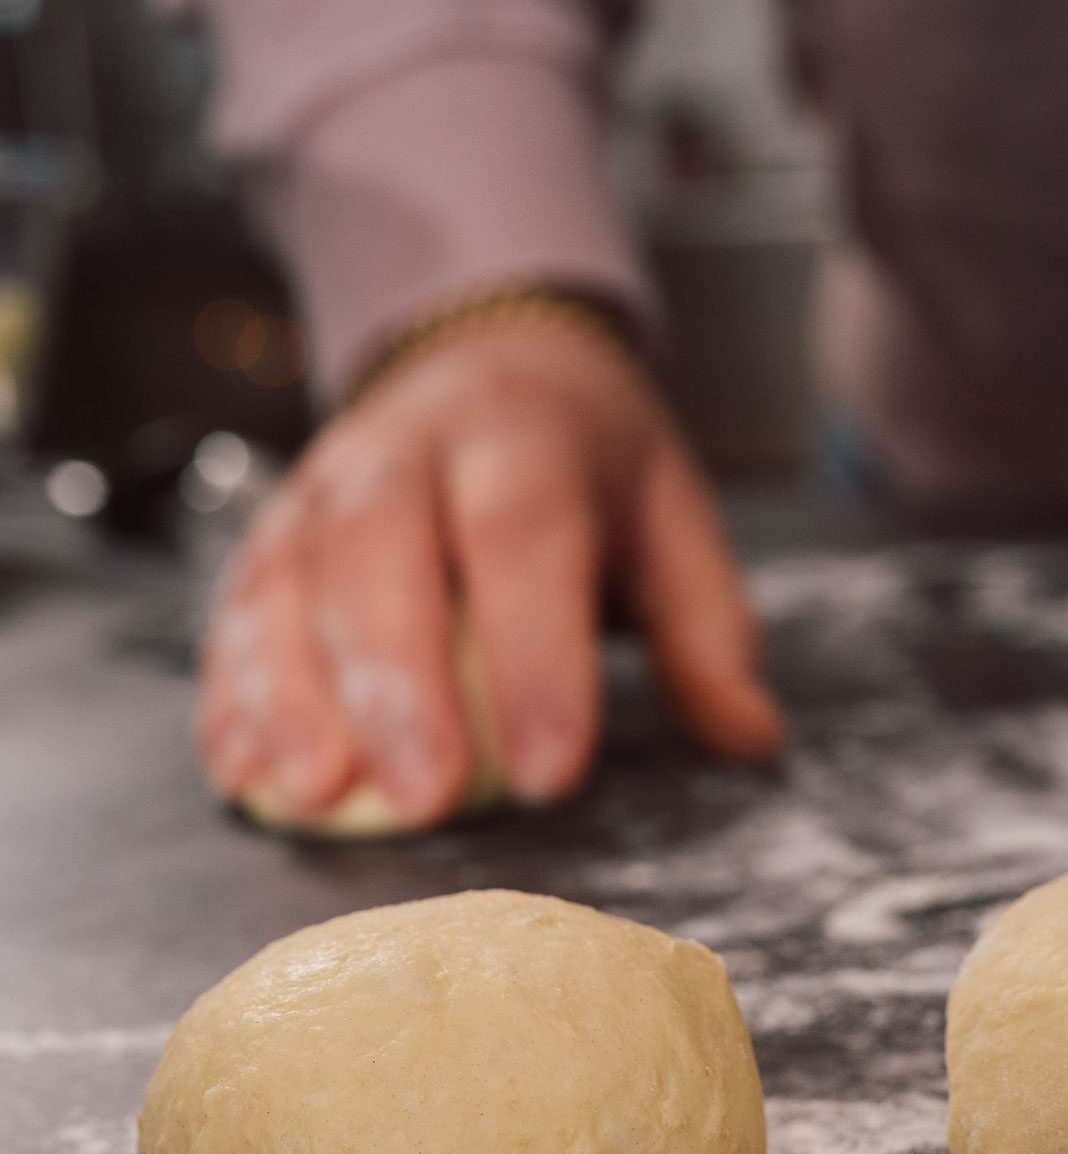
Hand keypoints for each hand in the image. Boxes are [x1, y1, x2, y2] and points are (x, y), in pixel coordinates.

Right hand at [199, 316, 784, 823]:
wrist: (485, 357)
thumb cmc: (583, 463)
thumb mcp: (670, 520)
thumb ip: (707, 632)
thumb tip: (751, 740)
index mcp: (524, 436)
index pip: (524, 536)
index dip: (534, 655)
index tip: (549, 769)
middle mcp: (407, 449)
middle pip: (381, 550)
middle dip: (396, 681)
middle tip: (421, 796)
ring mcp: (322, 487)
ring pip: (287, 577)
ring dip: (290, 692)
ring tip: (311, 793)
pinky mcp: (270, 533)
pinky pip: (234, 608)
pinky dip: (230, 692)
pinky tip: (238, 768)